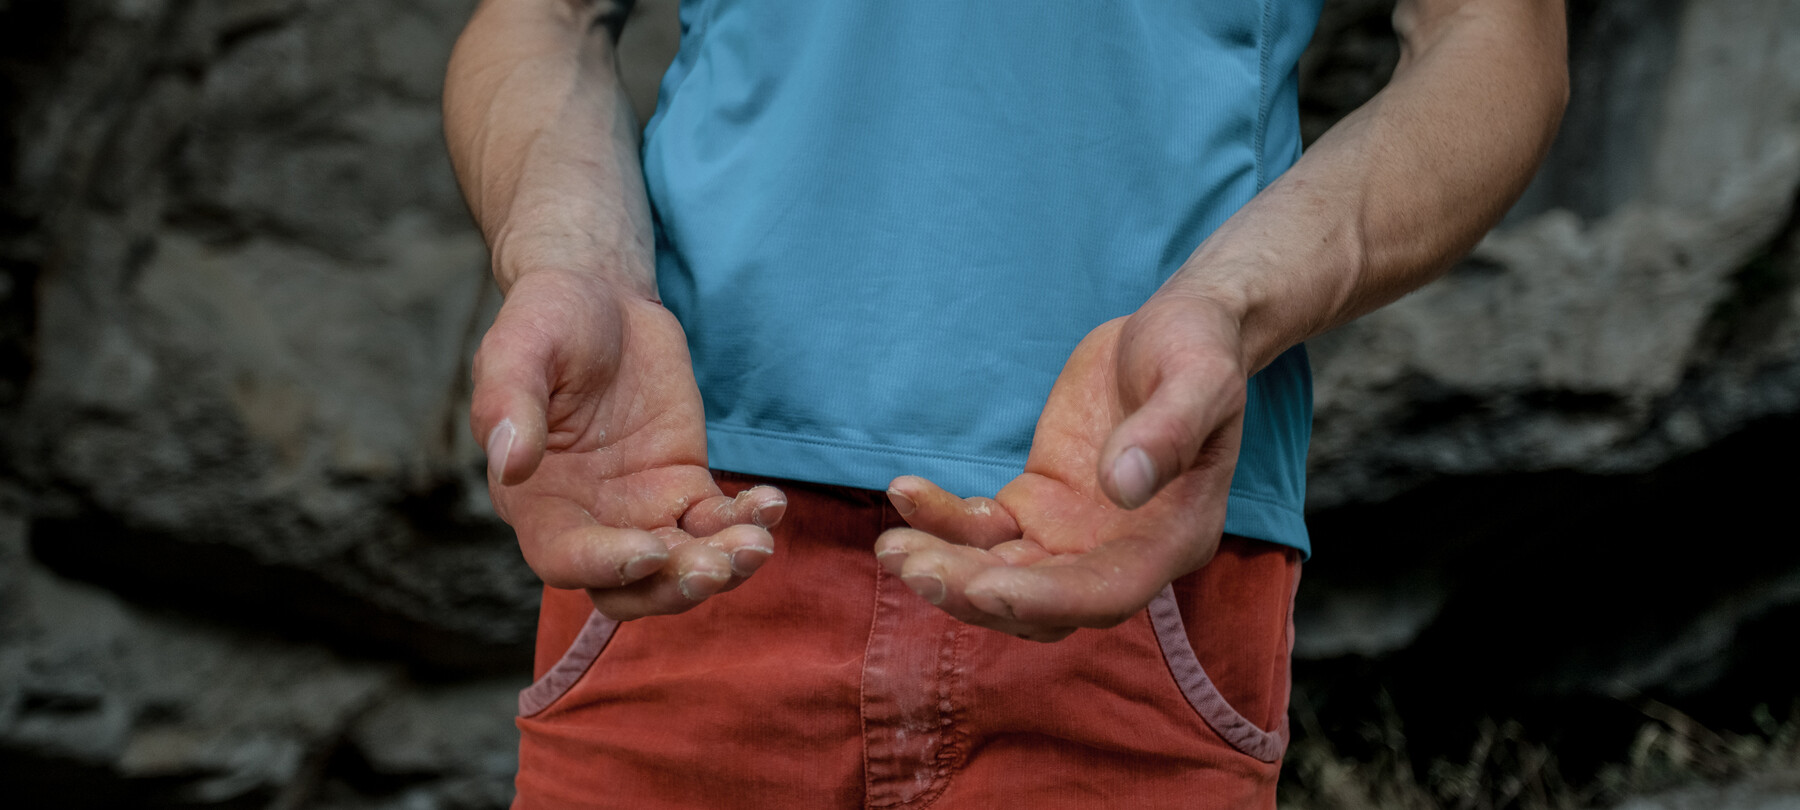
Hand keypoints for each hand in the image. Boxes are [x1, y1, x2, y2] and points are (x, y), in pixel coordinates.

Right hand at [471, 270, 785, 619]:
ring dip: (722, 565)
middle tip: (717, 566)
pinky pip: (718, 521)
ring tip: (757, 542)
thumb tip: (508, 462)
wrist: (599, 296)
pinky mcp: (684, 484)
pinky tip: (771, 504)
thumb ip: (507, 403)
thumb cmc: (547, 321)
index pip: (564, 558)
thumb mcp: (517, 348)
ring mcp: (641, 507)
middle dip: (675, 587)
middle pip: (631, 587)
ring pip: (682, 565)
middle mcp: (588, 519)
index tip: (650, 551)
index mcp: (535, 501)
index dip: (605, 566)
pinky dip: (747, 521)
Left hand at [874, 294, 1246, 640]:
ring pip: (1004, 575)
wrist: (1175, 331)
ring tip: (892, 547)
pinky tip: (906, 493)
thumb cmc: (1198, 350)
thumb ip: (1168, 432)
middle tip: (914, 566)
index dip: (1047, 599)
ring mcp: (1073, 534)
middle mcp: (1121, 552)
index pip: (1107, 592)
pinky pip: (982, 530)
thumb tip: (1121, 486)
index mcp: (1173, 538)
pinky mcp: (1037, 505)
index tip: (987, 588)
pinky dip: (942, 520)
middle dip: (976, 592)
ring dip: (949, 569)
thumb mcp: (1199, 376)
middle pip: (1043, 602)